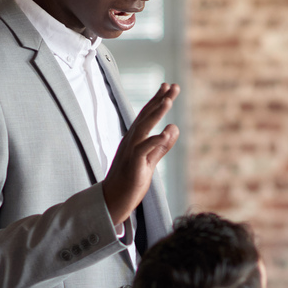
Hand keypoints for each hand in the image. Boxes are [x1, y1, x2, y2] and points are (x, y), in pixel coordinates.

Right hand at [102, 83, 180, 225]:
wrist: (113, 201)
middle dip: (159, 100)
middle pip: (146, 117)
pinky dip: (154, 141)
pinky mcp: (133, 166)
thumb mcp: (150, 161)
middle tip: (173, 86)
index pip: (147, 115)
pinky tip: (165, 133)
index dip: (157, 100)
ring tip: (168, 101)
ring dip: (156, 114)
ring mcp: (130, 152)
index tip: (168, 86)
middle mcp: (130, 141)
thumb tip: (174, 128)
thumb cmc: (130, 181)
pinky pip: (143, 150)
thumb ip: (162, 146)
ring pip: (143, 129)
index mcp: (134, 139)